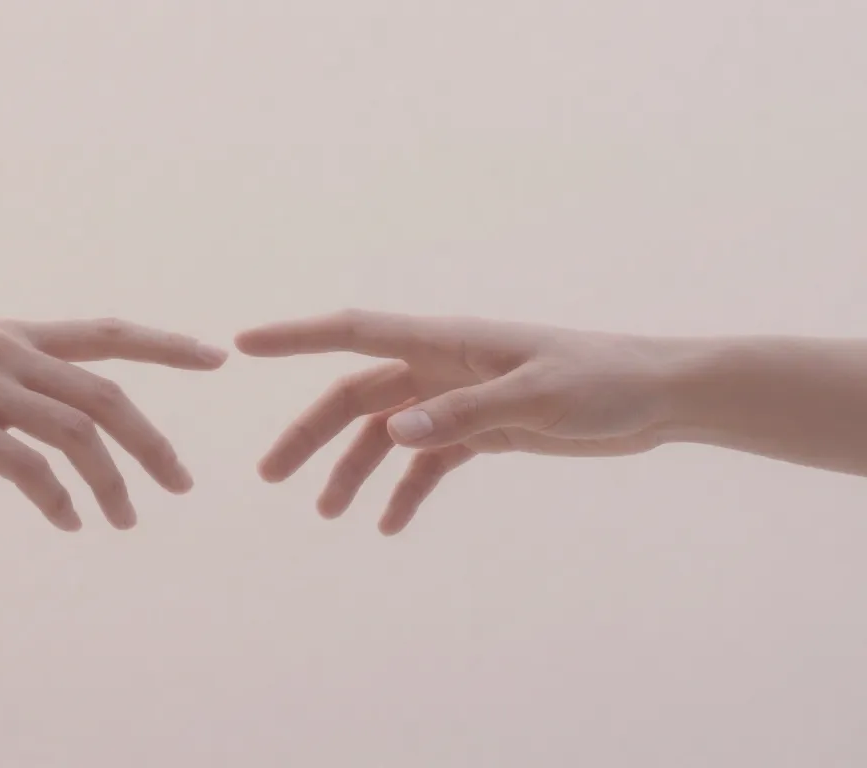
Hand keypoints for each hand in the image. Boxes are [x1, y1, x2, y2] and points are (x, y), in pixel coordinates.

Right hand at [0, 318, 227, 530]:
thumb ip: (8, 380)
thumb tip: (48, 419)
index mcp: (14, 333)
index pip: (108, 333)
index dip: (166, 345)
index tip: (215, 357)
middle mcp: (8, 353)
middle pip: (108, 396)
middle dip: (154, 442)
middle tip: (183, 484)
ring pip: (77, 435)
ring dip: (112, 482)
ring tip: (127, 521)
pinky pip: (26, 469)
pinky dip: (58, 499)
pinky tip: (68, 521)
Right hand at [236, 310, 682, 534]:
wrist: (658, 397)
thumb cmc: (604, 380)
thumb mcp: (537, 397)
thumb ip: (463, 413)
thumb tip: (392, 435)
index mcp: (446, 342)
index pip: (354, 333)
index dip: (296, 338)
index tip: (244, 346)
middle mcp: (440, 367)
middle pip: (355, 397)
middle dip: (310, 434)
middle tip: (271, 476)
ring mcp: (457, 400)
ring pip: (384, 435)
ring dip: (353, 471)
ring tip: (329, 513)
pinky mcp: (482, 431)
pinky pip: (427, 463)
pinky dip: (405, 492)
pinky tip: (390, 526)